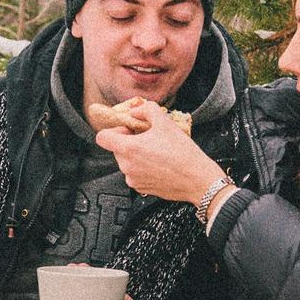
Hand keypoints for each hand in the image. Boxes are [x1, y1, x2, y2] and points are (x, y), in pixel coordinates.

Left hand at [96, 102, 229, 203]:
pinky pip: (136, 174)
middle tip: (149, 138)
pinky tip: (160, 164)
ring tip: (158, 152)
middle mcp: (126, 166)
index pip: (102, 138)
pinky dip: (144, 168)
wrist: (197, 179)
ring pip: (127, 162)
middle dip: (129, 142)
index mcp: (128, 149)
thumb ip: (145, 110)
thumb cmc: (182, 152)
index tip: (129, 129)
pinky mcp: (141, 189)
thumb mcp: (165, 121)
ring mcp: (133, 179)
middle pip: (116, 149)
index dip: (114, 130)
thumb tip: (135, 111)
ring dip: (137, 155)